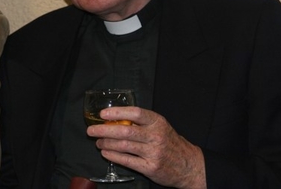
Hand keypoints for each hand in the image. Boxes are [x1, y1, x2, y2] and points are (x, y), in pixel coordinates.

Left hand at [86, 106, 205, 188]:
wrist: (189, 165)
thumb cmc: (169, 142)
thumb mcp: (160, 126)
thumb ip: (141, 122)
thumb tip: (113, 119)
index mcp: (157, 122)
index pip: (135, 113)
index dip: (117, 112)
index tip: (102, 114)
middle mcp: (156, 136)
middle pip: (125, 131)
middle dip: (104, 130)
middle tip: (91, 130)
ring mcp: (153, 153)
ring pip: (124, 146)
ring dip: (106, 143)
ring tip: (98, 141)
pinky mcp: (150, 167)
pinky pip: (127, 160)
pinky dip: (113, 155)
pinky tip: (105, 152)